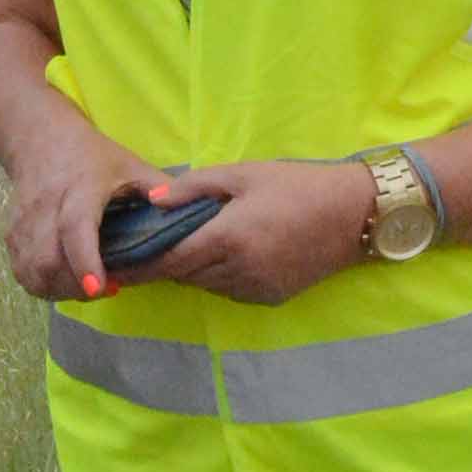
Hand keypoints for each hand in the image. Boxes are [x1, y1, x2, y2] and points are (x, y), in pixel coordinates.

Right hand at [3, 116, 165, 304]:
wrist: (40, 140)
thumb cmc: (92, 157)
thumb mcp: (130, 165)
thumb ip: (160, 189)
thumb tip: (195, 214)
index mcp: (79, 188)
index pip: (75, 228)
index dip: (85, 262)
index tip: (99, 289)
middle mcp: (46, 207)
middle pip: (47, 260)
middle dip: (74, 287)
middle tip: (105, 289)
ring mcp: (24, 223)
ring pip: (31, 272)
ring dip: (58, 290)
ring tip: (85, 287)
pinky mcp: (12, 235)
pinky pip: (22, 272)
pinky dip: (42, 286)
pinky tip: (64, 282)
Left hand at [144, 157, 378, 306]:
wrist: (356, 214)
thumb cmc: (298, 184)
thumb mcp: (244, 174)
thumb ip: (194, 188)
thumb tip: (153, 201)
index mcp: (227, 238)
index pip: (169, 261)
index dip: (139, 267)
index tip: (115, 267)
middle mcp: (238, 270)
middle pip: (185, 276)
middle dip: (164, 265)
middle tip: (143, 253)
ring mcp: (256, 288)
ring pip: (207, 285)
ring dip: (193, 270)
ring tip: (186, 248)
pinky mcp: (271, 297)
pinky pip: (231, 291)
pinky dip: (219, 277)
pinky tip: (226, 256)